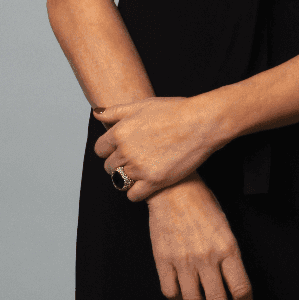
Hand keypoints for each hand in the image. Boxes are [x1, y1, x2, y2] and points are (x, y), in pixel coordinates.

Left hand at [93, 95, 223, 201]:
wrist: (201, 123)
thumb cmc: (175, 111)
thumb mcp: (143, 105)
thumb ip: (116, 111)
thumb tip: (97, 114)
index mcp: (120, 132)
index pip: (100, 149)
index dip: (110, 150)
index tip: (121, 149)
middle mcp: (126, 151)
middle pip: (109, 166)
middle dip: (119, 163)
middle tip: (135, 158)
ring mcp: (139, 167)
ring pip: (119, 181)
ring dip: (127, 177)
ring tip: (142, 170)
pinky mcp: (154, 181)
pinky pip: (133, 195)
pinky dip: (137, 192)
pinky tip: (147, 183)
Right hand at [147, 177, 253, 299]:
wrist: (174, 190)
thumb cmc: (203, 205)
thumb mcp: (226, 228)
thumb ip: (230, 256)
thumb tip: (232, 282)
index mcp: (227, 248)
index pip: (241, 289)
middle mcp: (206, 258)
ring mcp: (183, 261)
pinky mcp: (163, 261)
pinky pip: (171, 293)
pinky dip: (179, 299)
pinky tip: (183, 294)